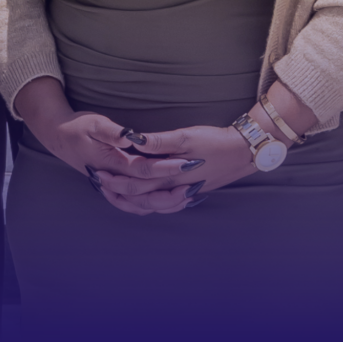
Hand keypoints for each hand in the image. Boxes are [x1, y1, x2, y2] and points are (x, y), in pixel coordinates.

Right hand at [24, 112, 203, 216]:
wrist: (58, 137)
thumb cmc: (77, 127)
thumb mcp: (94, 123)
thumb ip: (113, 132)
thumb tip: (130, 137)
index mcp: (111, 163)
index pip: (143, 169)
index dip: (166, 167)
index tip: (187, 163)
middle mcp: (112, 180)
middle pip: (145, 194)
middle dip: (172, 192)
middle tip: (196, 186)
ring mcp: (112, 186)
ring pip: (141, 204)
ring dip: (164, 204)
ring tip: (189, 198)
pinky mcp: (113, 187)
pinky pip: (134, 204)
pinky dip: (152, 206)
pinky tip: (168, 202)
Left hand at [107, 123, 247, 215]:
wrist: (243, 153)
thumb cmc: (215, 142)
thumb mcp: (186, 137)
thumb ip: (159, 141)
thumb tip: (134, 140)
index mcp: (171, 177)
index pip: (136, 185)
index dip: (116, 181)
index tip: (98, 173)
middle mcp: (175, 190)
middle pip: (140, 199)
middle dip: (118, 193)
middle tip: (100, 184)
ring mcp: (183, 194)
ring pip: (152, 206)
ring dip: (132, 201)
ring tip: (115, 192)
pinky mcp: (190, 192)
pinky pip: (165, 204)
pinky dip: (149, 203)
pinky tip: (143, 198)